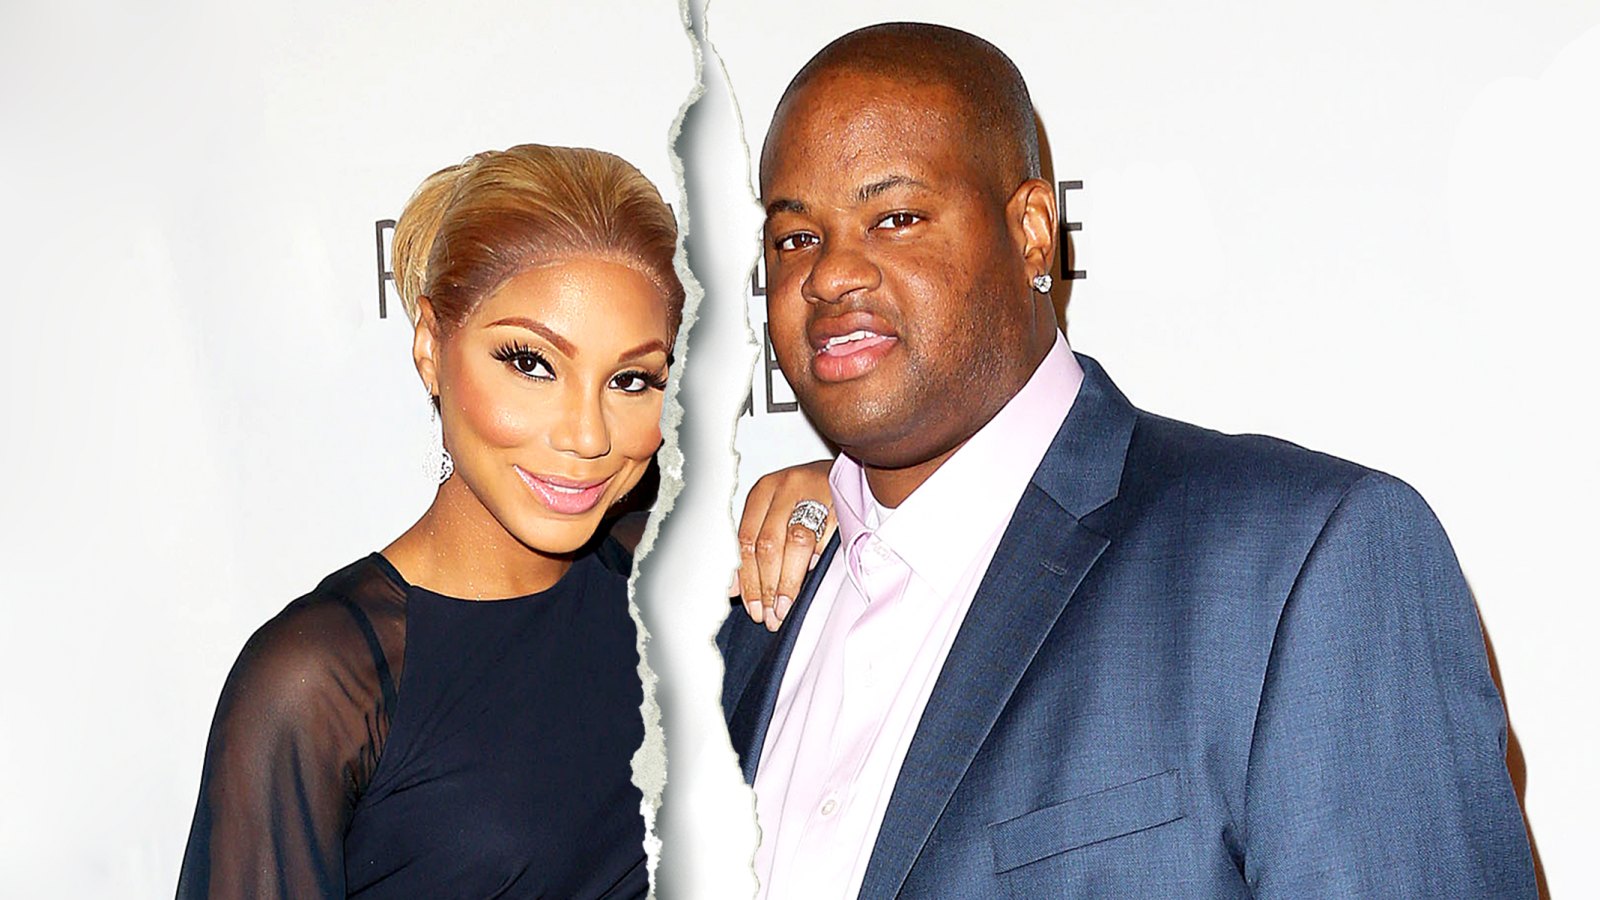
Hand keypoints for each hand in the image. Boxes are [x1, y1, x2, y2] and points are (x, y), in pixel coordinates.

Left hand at [734, 459, 835, 631]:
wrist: (848, 473)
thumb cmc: (807, 498)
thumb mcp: (776, 516)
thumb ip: (754, 547)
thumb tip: (733, 590)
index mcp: (763, 492)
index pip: (747, 540)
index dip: (748, 578)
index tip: (752, 606)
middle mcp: (785, 487)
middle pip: (769, 544)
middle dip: (768, 585)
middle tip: (771, 614)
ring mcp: (814, 490)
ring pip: (796, 542)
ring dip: (790, 581)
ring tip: (786, 608)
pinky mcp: (841, 498)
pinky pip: (827, 537)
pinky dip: (819, 561)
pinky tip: (812, 580)